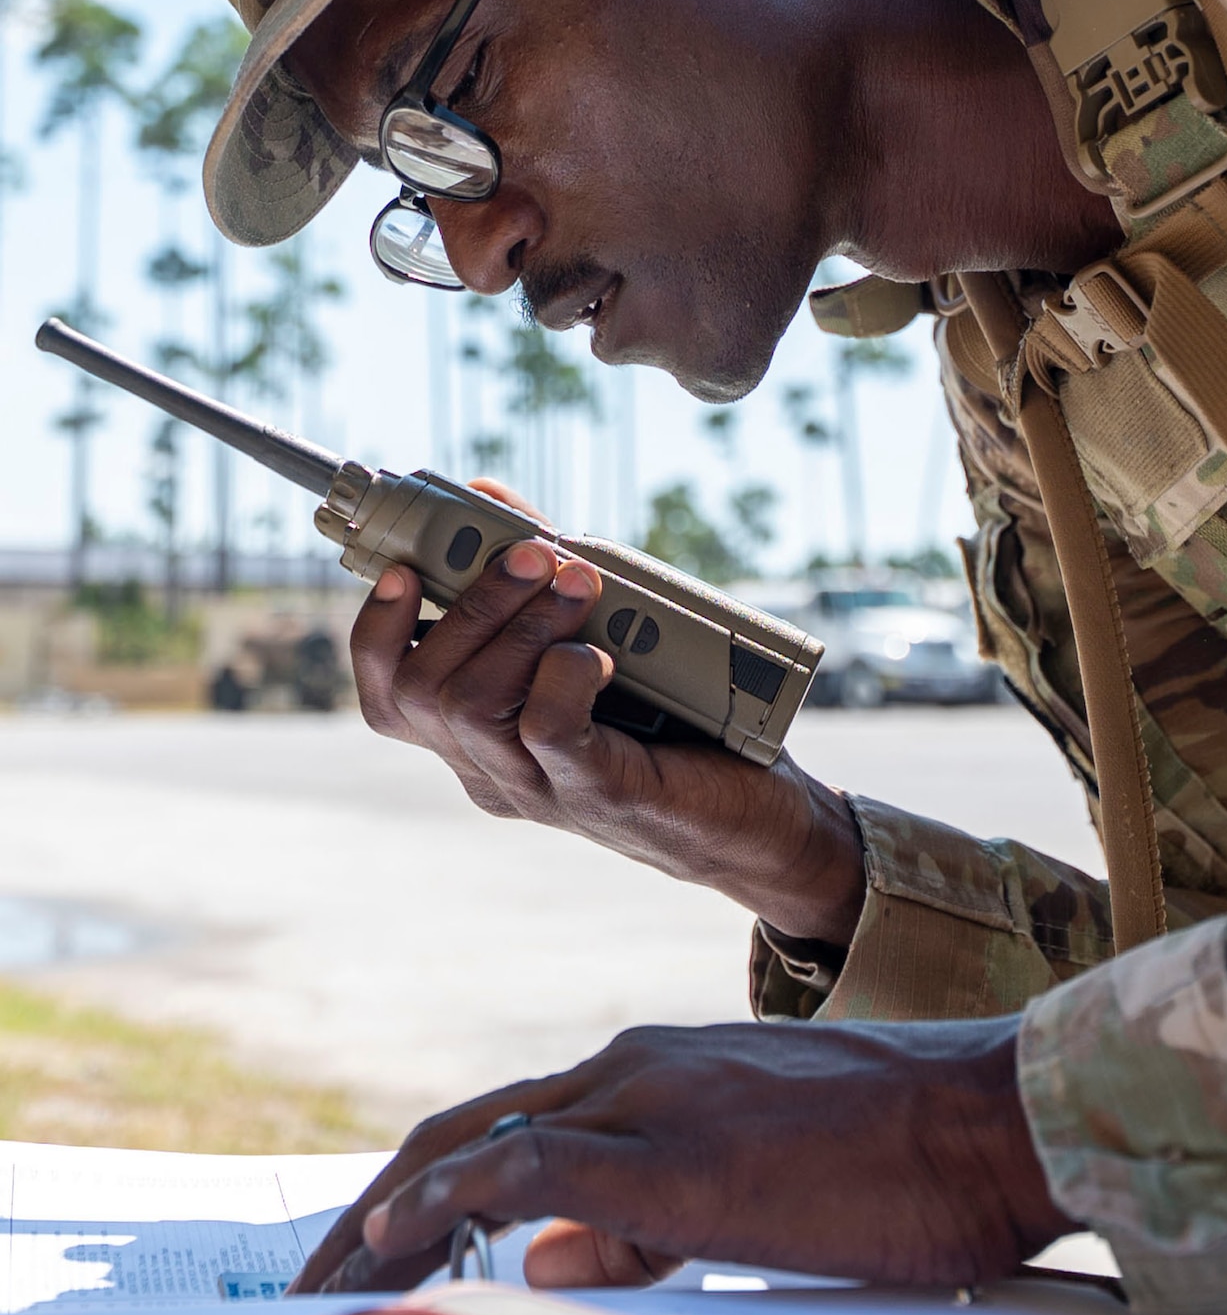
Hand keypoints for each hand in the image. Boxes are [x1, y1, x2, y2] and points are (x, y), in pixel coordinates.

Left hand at [290, 1017, 1074, 1294]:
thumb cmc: (906, 1156)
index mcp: (664, 1068)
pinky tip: (397, 1251)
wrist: (994, 1114)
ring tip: (322, 1291)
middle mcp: (641, 1065)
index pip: (512, 1122)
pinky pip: (530, 1169)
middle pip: (469, 1126)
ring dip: (388, 1214)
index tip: (371, 1253)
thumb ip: (650, 1216)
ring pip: (480, 1140)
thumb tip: (542, 1256)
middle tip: (310, 1285)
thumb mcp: (761, 1186)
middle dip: (377, 1203)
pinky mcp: (679, 1155)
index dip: (428, 1185)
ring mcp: (656, 1099)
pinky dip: (448, 1206)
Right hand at [349, 494, 863, 944]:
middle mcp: (495, 770)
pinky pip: (548, 731)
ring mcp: (542, 789)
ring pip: (473, 707)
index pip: (389, 696)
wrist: (761, 819)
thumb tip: (482, 496)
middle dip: (471, 604)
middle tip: (534, 551)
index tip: (405, 568)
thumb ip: (537, 578)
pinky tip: (600, 653)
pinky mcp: (601, 795)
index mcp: (481, 738)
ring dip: (522, 625)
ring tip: (579, 580)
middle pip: (421, 691)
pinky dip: (565, 675)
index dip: (376, 630)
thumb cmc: (680, 722)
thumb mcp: (600, 638)